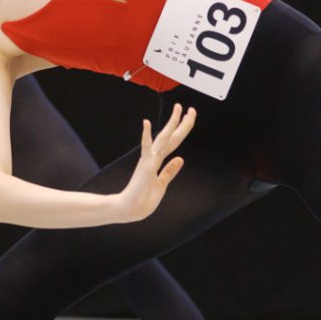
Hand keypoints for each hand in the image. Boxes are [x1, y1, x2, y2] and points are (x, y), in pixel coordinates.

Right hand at [116, 104, 195, 221]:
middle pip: (171, 136)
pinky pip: (146, 149)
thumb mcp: (162, 184)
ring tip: (178, 109)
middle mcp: (154, 157)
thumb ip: (170, 171)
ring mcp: (149, 160)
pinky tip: (146, 123)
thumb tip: (181, 158)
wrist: (130, 210)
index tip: (190, 116)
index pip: (174, 141)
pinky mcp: (145, 167)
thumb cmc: (143, 199)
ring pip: (163, 138)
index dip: (183, 129)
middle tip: (190, 108)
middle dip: (181, 122)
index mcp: (158, 161)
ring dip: (171, 124)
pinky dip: (146, 136)